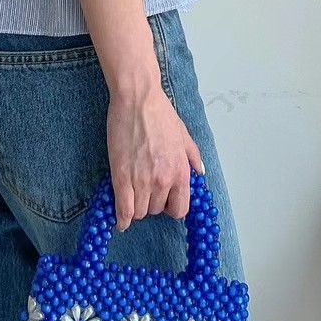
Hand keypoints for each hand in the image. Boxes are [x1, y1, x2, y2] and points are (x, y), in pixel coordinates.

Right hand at [106, 79, 205, 231]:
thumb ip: (193, 156)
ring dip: (135, 207)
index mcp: (181, 171)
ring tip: (131, 195)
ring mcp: (142, 180)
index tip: (163, 202)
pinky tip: (120, 221)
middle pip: (155, 210)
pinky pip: (124, 208)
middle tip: (143, 190)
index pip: (180, 209)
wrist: (137, 99)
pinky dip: (122, 217)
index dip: (170, 207)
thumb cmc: (159, 113)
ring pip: (139, 212)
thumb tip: (200, 171)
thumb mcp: (183, 134)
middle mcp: (164, 180)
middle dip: (150, 203)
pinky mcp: (121, 176)